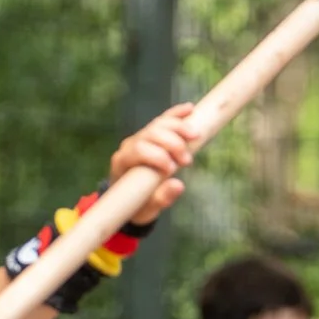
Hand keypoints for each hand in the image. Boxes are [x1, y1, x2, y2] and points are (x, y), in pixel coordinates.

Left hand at [110, 102, 197, 219]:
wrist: (131, 199)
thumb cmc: (138, 205)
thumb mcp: (148, 209)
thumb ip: (162, 198)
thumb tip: (179, 185)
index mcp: (123, 161)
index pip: (139, 149)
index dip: (157, 156)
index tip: (172, 170)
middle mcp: (129, 146)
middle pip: (151, 134)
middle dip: (172, 143)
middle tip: (187, 161)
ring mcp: (140, 138)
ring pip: (158, 124)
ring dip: (178, 127)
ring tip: (195, 136)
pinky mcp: (151, 135)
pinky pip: (163, 121)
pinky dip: (176, 115)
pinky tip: (190, 109)